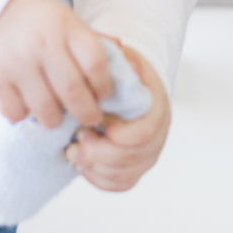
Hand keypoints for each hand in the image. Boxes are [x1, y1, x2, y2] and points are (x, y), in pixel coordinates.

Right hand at [0, 0, 114, 129]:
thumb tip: (132, 67)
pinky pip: (16, 113)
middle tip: (90, 119)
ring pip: (46, 109)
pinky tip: (27, 105)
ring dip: (56, 119)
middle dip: (87, 113)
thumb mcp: (68, 22)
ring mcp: (16, 62)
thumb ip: (96, 43)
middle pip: (73, 92)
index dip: (105, 86)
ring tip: (57, 116)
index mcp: (66, 27)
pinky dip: (25, 115)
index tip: (104, 95)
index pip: (95, 63)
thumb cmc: (39, 21)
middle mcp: (42, 44)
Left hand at [65, 44, 170, 191]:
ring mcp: (148, 154)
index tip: (93, 125)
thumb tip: (117, 47)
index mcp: (157, 108)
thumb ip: (117, 55)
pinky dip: (99, 180)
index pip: (143, 133)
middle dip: (98, 155)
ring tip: (74, 153)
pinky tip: (83, 166)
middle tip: (74, 144)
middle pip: (132, 158)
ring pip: (125, 174)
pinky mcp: (136, 168)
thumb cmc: (121, 72)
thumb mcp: (120, 57)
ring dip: (95, 168)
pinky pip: (121, 184)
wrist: (128, 86)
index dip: (117, 136)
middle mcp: (158, 134)